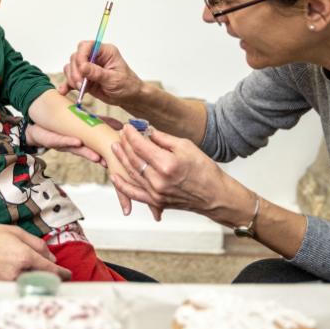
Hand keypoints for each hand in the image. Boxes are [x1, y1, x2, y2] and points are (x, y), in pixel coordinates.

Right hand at [0, 223, 72, 280]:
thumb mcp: (13, 231)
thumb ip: (35, 243)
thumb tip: (50, 257)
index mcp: (22, 256)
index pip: (49, 270)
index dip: (61, 274)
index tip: (67, 275)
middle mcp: (15, 273)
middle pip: (41, 281)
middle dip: (49, 278)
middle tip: (55, 275)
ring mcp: (4, 284)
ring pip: (28, 286)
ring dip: (35, 282)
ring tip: (36, 275)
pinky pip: (14, 288)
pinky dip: (20, 284)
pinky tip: (19, 277)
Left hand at [25, 116, 123, 164]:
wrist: (38, 125)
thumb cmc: (63, 126)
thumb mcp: (85, 122)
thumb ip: (101, 122)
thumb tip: (120, 124)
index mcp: (84, 142)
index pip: (98, 148)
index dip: (108, 154)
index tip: (120, 159)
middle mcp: (75, 146)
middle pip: (89, 153)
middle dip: (98, 158)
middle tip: (108, 163)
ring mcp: (64, 143)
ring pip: (77, 150)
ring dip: (87, 153)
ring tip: (96, 157)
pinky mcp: (53, 140)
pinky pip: (61, 141)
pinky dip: (69, 141)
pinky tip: (78, 142)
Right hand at [59, 42, 143, 107]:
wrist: (129, 98)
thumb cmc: (127, 85)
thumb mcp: (114, 79)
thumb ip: (97, 73)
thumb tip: (82, 66)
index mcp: (105, 52)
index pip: (87, 46)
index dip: (81, 56)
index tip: (81, 70)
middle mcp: (95, 57)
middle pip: (76, 57)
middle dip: (75, 71)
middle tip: (80, 84)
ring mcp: (88, 68)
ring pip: (71, 67)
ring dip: (72, 78)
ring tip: (80, 89)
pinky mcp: (84, 79)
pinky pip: (71, 79)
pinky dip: (67, 84)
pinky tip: (64, 91)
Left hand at [109, 125, 229, 219]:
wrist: (214, 195)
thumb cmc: (205, 171)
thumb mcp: (186, 146)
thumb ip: (164, 139)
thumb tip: (148, 132)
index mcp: (167, 164)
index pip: (141, 146)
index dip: (131, 135)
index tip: (127, 126)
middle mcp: (159, 180)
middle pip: (134, 158)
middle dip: (125, 143)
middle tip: (121, 133)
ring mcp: (156, 193)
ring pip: (132, 173)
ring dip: (122, 159)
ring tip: (116, 147)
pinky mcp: (156, 201)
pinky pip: (134, 193)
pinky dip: (122, 185)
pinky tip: (115, 176)